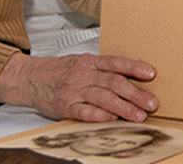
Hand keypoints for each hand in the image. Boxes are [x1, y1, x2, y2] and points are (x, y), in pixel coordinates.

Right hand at [0, 52, 157, 121]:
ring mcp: (75, 90)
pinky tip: (111, 120)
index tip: (151, 74)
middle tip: (152, 103)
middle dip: (135, 93)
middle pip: (113, 82)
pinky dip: (98, 116)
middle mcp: (84, 74)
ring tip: (139, 115)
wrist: (31, 77)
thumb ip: (104, 70)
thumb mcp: (83, 62)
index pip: (116, 62)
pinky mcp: (66, 106)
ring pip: (102, 98)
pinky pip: (84, 111)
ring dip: (123, 108)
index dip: (134, 67)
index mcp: (90, 62)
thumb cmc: (61, 71)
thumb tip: (132, 77)